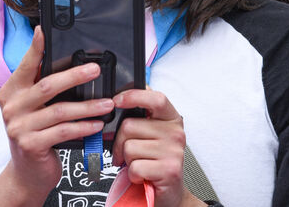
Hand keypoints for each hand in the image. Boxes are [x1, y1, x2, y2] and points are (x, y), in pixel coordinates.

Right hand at [0, 26, 115, 201]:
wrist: (27, 173)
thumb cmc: (36, 135)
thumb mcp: (35, 108)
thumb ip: (44, 88)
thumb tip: (72, 65)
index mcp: (12, 91)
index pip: (26, 65)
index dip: (35, 48)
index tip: (44, 31)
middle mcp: (12, 106)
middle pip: (47, 85)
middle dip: (75, 75)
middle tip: (96, 69)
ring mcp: (19, 126)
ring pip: (60, 110)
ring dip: (88, 106)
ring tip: (107, 103)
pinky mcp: (30, 145)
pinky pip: (63, 131)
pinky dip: (83, 127)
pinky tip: (97, 124)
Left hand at [111, 89, 201, 206]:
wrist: (169, 193)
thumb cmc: (155, 161)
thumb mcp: (150, 135)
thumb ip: (138, 118)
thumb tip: (113, 105)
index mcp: (171, 119)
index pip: (155, 98)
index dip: (133, 95)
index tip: (117, 100)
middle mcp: (175, 133)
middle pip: (129, 126)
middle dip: (119, 142)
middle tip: (126, 153)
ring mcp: (173, 151)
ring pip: (129, 147)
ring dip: (127, 160)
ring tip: (139, 164)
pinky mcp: (168, 170)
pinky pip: (135, 167)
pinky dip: (132, 175)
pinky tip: (143, 176)